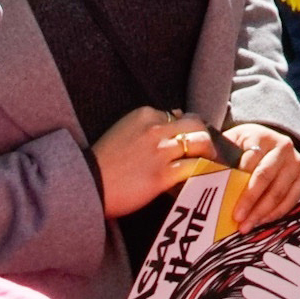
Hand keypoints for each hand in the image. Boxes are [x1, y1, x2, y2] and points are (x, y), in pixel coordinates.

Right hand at [91, 105, 226, 215]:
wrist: (87, 184)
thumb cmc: (103, 161)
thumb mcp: (124, 130)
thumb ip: (148, 124)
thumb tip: (174, 119)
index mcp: (145, 114)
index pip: (179, 115)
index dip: (187, 129)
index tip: (189, 141)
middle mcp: (156, 128)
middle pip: (196, 124)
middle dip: (207, 136)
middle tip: (209, 150)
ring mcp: (161, 151)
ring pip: (202, 142)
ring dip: (210, 153)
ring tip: (212, 163)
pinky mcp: (162, 175)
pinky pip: (195, 168)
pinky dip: (204, 171)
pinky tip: (206, 177)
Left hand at [225, 122, 299, 228]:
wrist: (272, 141)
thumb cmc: (245, 145)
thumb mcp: (232, 142)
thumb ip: (215, 152)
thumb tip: (191, 164)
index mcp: (261, 136)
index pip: (250, 161)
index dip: (239, 183)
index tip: (228, 201)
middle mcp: (283, 147)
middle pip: (266, 177)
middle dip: (251, 201)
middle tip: (238, 220)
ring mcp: (296, 161)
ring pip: (280, 191)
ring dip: (262, 212)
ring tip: (247, 227)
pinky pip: (291, 198)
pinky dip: (276, 213)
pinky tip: (262, 221)